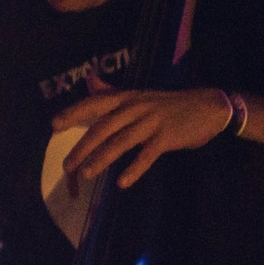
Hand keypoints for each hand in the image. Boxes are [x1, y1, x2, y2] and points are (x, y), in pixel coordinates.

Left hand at [52, 87, 232, 188]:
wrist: (208, 106)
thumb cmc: (168, 105)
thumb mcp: (139, 95)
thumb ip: (113, 92)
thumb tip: (90, 81)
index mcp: (127, 97)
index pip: (95, 104)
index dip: (74, 113)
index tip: (54, 125)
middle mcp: (136, 107)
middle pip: (103, 127)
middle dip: (83, 146)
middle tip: (68, 166)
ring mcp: (152, 121)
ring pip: (121, 141)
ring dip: (102, 158)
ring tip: (87, 174)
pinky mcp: (167, 137)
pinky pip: (147, 154)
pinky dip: (134, 169)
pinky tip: (122, 182)